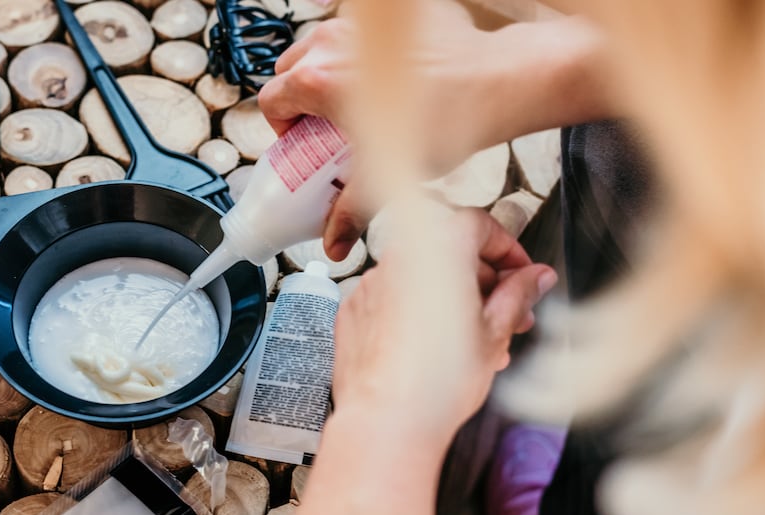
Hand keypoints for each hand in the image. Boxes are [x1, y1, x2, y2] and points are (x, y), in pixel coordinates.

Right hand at [259, 1, 509, 259]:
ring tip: (352, 108)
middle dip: (300, 102)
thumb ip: (350, 211)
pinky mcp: (383, 20)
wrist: (492, 81)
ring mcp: (357, 26)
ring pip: (316, 50)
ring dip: (323, 78)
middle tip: (325, 131)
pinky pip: (350, 38)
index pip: (272, 101)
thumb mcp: (384, 173)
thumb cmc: (445, 117)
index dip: (283, 129)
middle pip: (289, 72)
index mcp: (319, 81)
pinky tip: (380, 86)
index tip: (304, 144)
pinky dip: (353, 58)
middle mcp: (331, 46)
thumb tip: (334, 242)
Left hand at [330, 206, 556, 440]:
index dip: (509, 251)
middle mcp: (399, 257)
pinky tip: (438, 350)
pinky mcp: (354, 311)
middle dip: (485, 282)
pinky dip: (419, 314)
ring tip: (480, 343)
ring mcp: (371, 284)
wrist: (385, 422)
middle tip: (511, 316)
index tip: (524, 277)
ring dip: (455, 301)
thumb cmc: (438, 381)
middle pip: (451, 252)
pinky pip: (395, 300)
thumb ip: (519, 293)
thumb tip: (536, 277)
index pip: (480, 226)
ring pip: (424, 279)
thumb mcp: (496, 332)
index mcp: (438, 247)